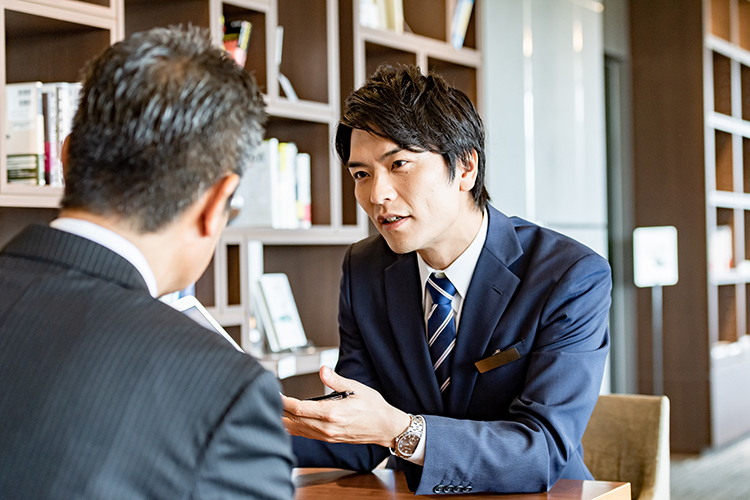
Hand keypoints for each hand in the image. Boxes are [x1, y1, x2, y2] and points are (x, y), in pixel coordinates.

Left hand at [282, 366, 410, 447]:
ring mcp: (328, 435)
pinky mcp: (330, 439)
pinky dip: (295, 429)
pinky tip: (289, 424)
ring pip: (299, 430)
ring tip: (274, 412)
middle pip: (295, 421)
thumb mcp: (357, 388)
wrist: (385, 427)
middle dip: (281, 411)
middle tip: (269, 401)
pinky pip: (307, 435)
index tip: (276, 396)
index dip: (285, 403)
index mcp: (333, 413)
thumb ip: (336, 380)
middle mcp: (328, 427)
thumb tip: (323, 370)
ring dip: (285, 422)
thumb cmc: (374, 408)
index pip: (300, 409)